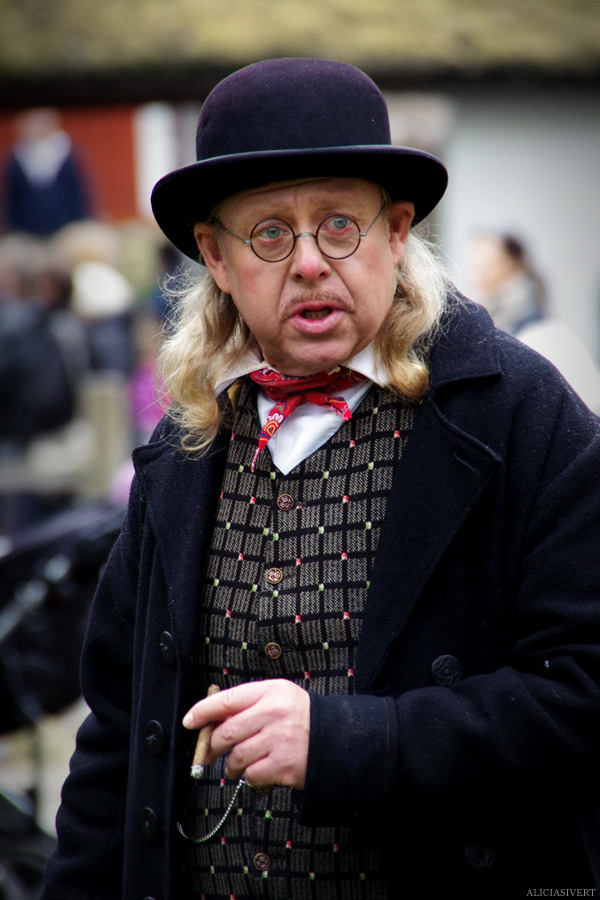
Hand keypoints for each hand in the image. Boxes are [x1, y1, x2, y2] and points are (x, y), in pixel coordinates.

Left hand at [183, 679, 309, 789]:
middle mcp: (274, 713)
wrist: (337, 738)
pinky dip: (249, 776)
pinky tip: (257, 771)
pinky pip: (252, 775)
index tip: (190, 721)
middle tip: (209, 753)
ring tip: (237, 765)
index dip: (203, 711)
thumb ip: (248, 704)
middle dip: (212, 746)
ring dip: (231, 765)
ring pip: (237, 756)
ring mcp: (280, 740)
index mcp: (270, 692)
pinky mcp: (285, 765)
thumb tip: (211, 721)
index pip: (228, 699)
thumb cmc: (300, 717)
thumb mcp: (278, 697)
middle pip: (227, 732)